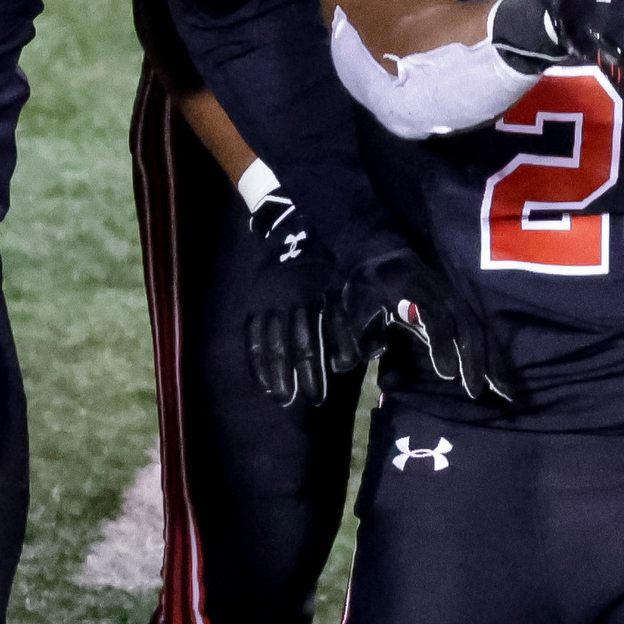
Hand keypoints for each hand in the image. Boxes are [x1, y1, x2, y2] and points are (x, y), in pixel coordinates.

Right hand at [234, 182, 345, 409]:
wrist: (291, 223)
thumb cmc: (329, 256)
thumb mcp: (348, 275)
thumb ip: (358, 310)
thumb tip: (370, 349)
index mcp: (323, 288)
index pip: (331, 326)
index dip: (336, 352)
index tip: (342, 372)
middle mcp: (296, 296)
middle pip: (301, 340)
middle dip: (308, 372)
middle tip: (314, 400)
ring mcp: (271, 300)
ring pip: (274, 342)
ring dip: (279, 373)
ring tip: (285, 398)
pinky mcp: (255, 303)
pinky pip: (253, 336)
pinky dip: (257, 361)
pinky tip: (263, 383)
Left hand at [343, 247, 521, 405]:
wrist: (381, 250)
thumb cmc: (367, 278)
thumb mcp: (355, 297)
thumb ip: (351, 328)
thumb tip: (342, 365)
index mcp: (418, 285)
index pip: (437, 315)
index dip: (443, 344)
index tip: (447, 374)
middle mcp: (444, 290)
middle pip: (466, 324)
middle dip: (474, 359)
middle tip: (475, 392)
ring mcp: (455, 297)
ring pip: (478, 329)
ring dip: (490, 360)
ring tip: (502, 393)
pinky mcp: (459, 307)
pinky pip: (480, 331)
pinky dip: (492, 355)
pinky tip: (501, 380)